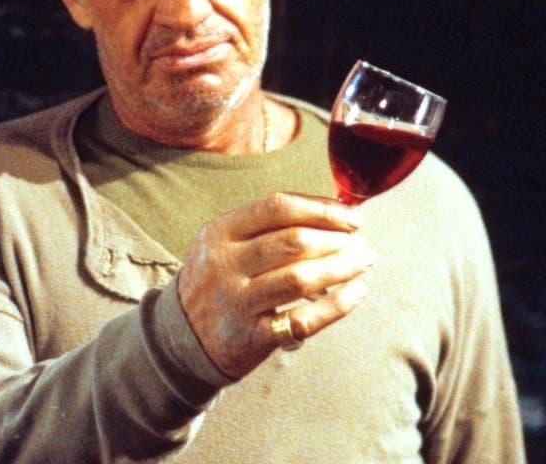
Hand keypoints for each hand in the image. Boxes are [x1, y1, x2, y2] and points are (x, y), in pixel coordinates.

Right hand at [176, 192, 374, 378]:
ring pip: (300, 278)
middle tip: (363, 243)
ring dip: (342, 267)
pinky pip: (303, 320)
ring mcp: (237, 302)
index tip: (352, 217)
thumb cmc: (220, 280)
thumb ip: (269, 226)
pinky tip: (356, 292)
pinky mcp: (252, 337)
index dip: (321, 209)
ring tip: (363, 262)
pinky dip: (337, 305)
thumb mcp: (226, 244)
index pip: (277, 208)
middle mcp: (225, 265)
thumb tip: (335, 209)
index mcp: (220, 232)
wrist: (182, 338)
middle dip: (337, 239)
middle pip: (293, 242)